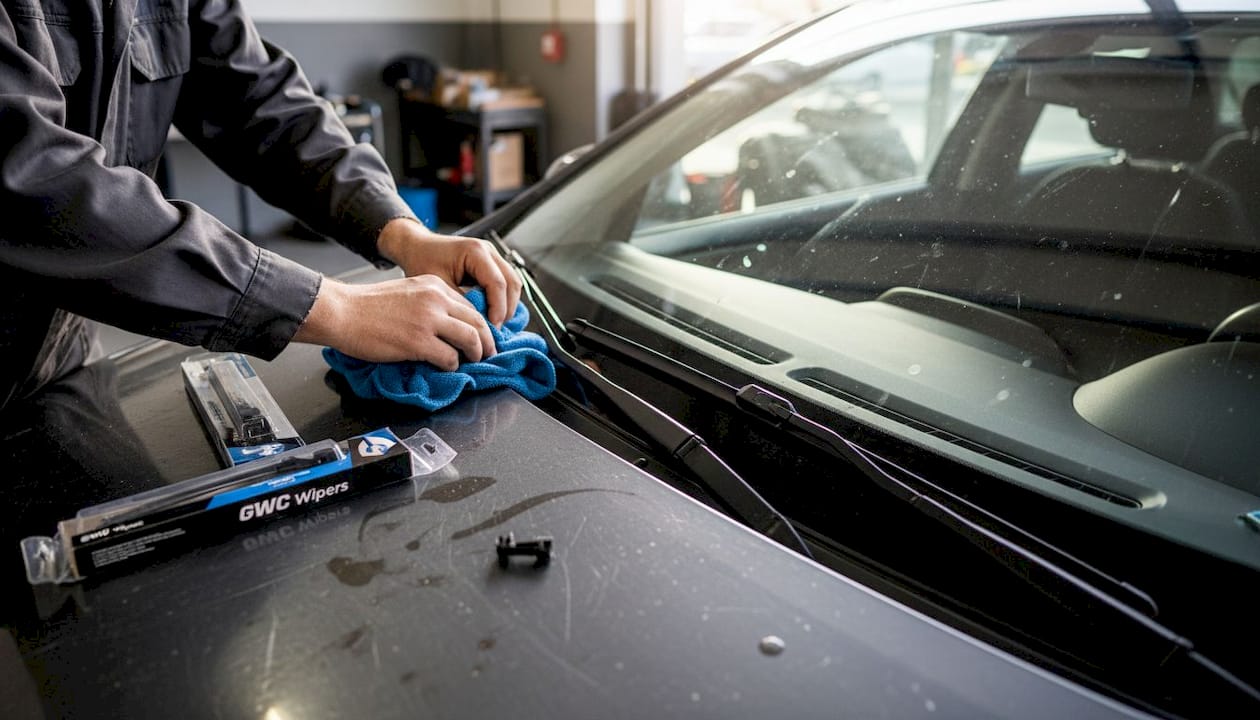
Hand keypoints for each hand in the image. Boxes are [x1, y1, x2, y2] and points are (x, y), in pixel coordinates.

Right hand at [293, 275, 495, 369]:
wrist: (342, 311)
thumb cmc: (367, 305)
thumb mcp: (407, 292)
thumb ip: (429, 303)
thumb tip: (448, 324)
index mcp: (434, 285)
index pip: (470, 306)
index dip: (480, 324)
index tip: (481, 336)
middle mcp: (436, 300)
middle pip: (478, 322)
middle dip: (487, 341)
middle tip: (488, 353)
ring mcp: (428, 321)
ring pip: (471, 340)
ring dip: (476, 354)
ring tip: (473, 362)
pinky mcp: (418, 342)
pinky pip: (449, 358)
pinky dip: (452, 366)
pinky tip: (445, 367)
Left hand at [376, 218, 522, 327]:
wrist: (417, 247)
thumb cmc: (423, 261)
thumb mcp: (439, 286)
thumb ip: (461, 304)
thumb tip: (479, 325)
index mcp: (476, 252)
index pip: (497, 283)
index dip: (498, 309)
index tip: (491, 328)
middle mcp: (488, 250)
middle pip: (512, 283)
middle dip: (507, 309)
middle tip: (495, 330)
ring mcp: (493, 255)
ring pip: (513, 283)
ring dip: (507, 305)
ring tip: (494, 324)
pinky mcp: (492, 263)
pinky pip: (506, 283)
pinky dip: (503, 300)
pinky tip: (492, 314)